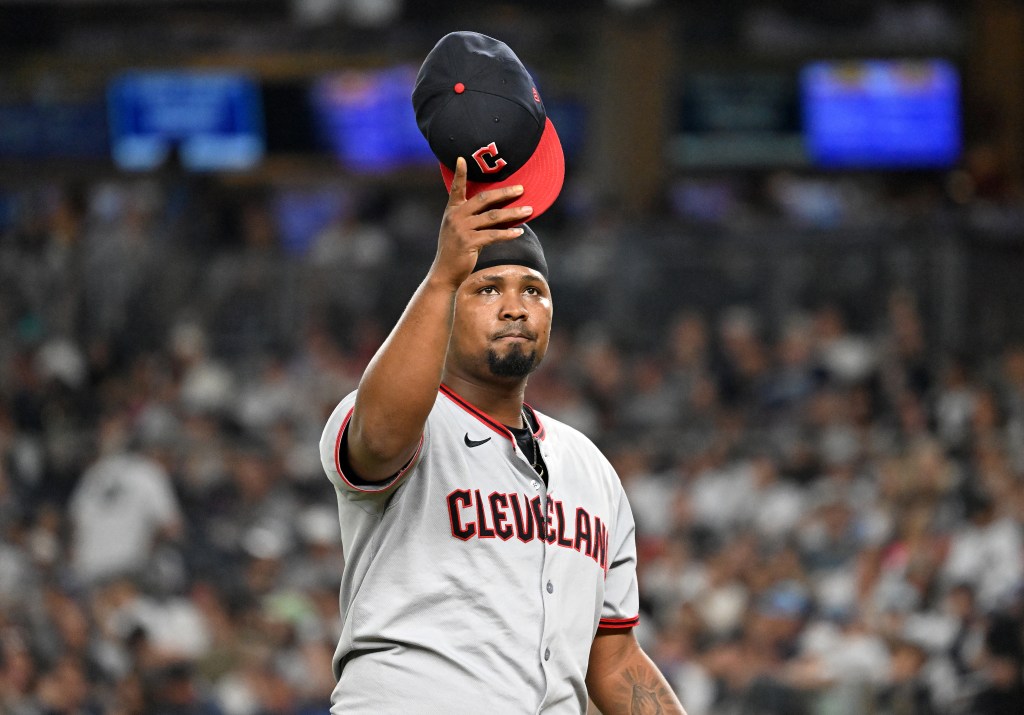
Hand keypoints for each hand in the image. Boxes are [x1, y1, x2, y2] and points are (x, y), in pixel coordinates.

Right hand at [429, 157, 532, 289]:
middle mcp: (455, 217)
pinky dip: (507, 233)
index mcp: (452, 210)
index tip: (462, 158)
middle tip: (521, 189)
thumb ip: (472, 218)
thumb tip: (498, 211)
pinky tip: (518, 232)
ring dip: (513, 213)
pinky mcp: (468, 243)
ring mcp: (461, 229)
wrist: (445, 273)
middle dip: (504, 193)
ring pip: (492, 217)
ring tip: (529, 210)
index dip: (460, 173)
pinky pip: (492, 235)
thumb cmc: (456, 251)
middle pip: (483, 199)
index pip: (457, 188)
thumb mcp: (459, 230)